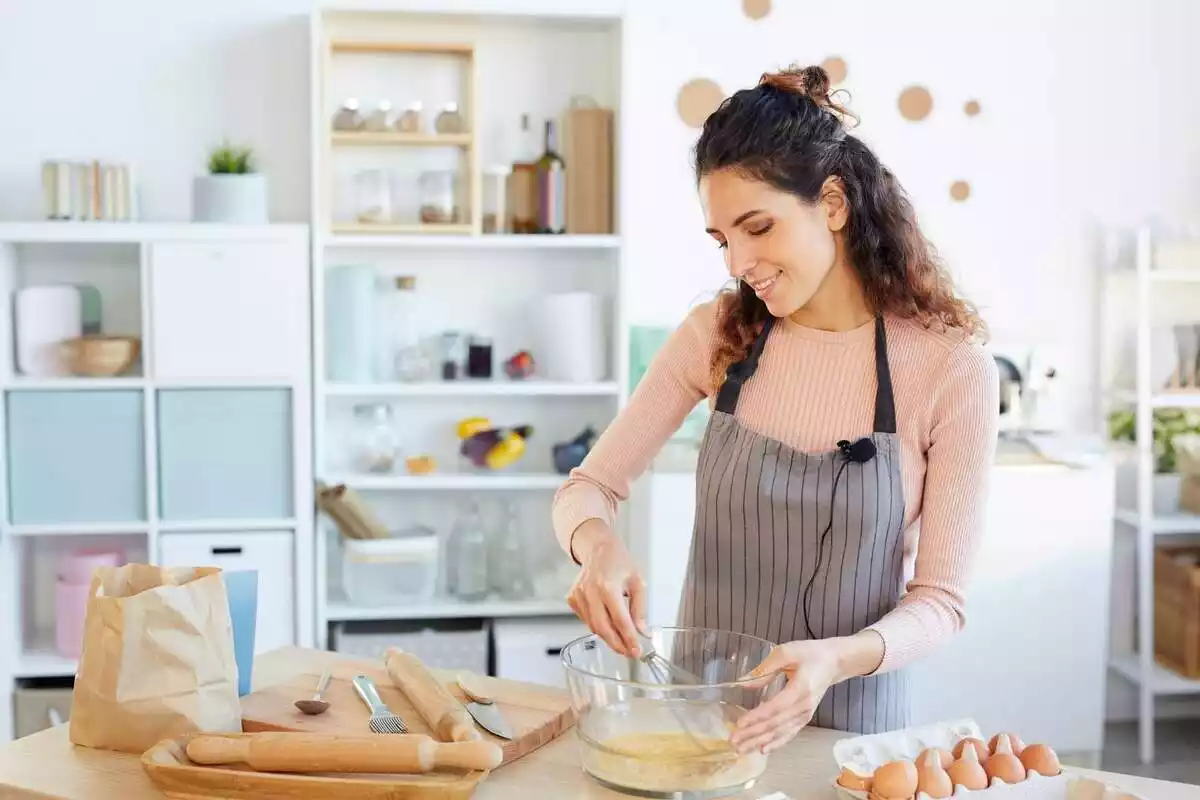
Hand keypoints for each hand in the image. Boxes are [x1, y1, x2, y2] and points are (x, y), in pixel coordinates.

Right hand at [566, 520, 646, 656]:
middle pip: (603, 628)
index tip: (637, 651)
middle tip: (629, 652)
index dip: (629, 639)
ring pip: (593, 627)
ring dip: (608, 638)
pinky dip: (598, 626)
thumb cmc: (619, 561)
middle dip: (618, 644)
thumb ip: (640, 609)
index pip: (620, 620)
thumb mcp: (637, 582)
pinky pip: (586, 620)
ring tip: (622, 641)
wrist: (598, 548)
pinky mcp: (572, 599)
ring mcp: (578, 596)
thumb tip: (642, 631)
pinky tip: (608, 624)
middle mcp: (590, 592)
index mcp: (608, 586)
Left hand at [730, 639, 842, 754]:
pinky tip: (763, 749)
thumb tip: (744, 681)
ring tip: (742, 749)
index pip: (775, 708)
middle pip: (776, 724)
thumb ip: (765, 667)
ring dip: (760, 741)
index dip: (757, 717)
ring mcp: (806, 714)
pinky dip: (776, 743)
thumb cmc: (811, 653)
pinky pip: (789, 733)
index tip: (739, 724)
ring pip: (781, 732)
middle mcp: (804, 706)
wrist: (835, 662)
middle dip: (754, 734)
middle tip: (734, 742)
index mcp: (800, 689)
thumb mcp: (787, 652)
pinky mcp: (805, 717)